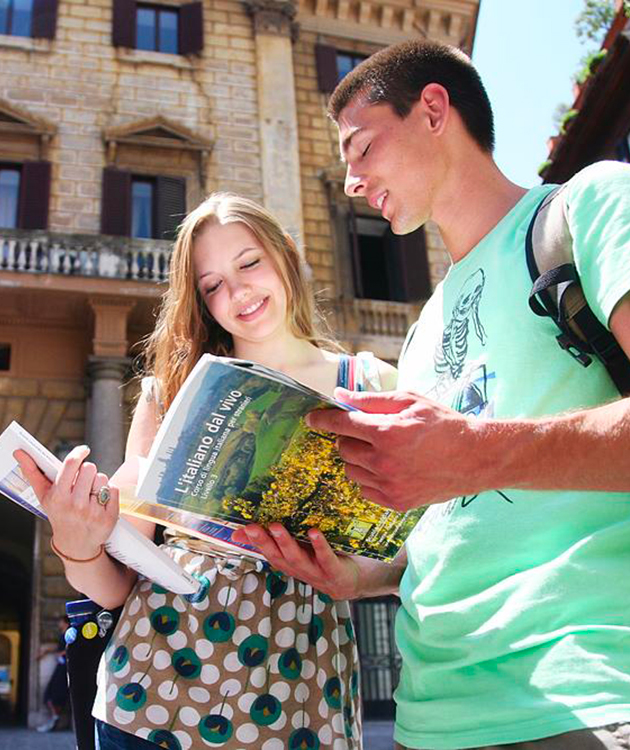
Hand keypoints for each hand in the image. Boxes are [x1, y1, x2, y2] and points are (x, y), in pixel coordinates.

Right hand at [14, 445, 118, 559]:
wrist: (75, 544)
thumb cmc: (59, 514)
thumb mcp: (44, 497)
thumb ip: (33, 473)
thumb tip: (19, 453)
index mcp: (58, 497)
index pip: (71, 464)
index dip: (79, 452)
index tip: (84, 450)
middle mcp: (76, 505)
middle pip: (90, 468)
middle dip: (87, 472)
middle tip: (82, 482)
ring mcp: (93, 512)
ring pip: (102, 478)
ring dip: (98, 482)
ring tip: (90, 493)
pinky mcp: (109, 517)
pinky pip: (114, 489)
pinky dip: (109, 492)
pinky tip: (100, 501)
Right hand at [232, 523, 364, 599]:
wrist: (356, 580)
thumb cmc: (324, 560)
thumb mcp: (300, 549)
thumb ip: (277, 540)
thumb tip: (243, 531)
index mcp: (291, 564)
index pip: (269, 554)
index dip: (255, 543)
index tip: (242, 530)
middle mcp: (300, 570)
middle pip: (279, 557)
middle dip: (265, 543)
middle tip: (253, 527)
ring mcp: (318, 573)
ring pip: (298, 560)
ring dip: (286, 544)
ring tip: (276, 527)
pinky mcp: (336, 572)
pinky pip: (326, 558)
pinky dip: (319, 546)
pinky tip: (313, 532)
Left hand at [307, 389, 485, 510]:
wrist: (475, 458)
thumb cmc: (444, 424)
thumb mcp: (410, 401)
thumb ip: (372, 399)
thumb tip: (341, 396)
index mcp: (386, 432)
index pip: (341, 424)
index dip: (322, 419)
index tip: (312, 419)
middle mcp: (383, 461)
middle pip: (343, 448)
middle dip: (349, 436)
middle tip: (367, 431)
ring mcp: (389, 485)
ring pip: (351, 470)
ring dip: (357, 458)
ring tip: (380, 450)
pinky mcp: (395, 502)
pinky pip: (364, 489)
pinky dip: (368, 477)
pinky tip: (387, 468)